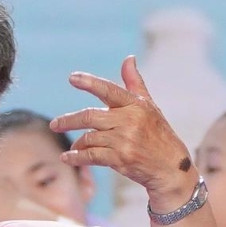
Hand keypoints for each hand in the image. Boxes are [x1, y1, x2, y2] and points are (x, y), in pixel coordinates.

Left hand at [51, 56, 198, 213]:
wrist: (171, 168)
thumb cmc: (158, 134)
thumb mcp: (149, 107)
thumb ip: (135, 83)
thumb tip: (129, 58)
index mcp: (136, 104)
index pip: (108, 90)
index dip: (89, 82)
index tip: (72, 78)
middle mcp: (130, 120)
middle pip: (89, 117)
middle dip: (68, 120)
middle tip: (54, 124)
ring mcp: (125, 140)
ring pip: (88, 138)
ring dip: (76, 143)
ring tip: (73, 146)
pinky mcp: (121, 159)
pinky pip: (91, 156)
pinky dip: (76, 157)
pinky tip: (68, 158)